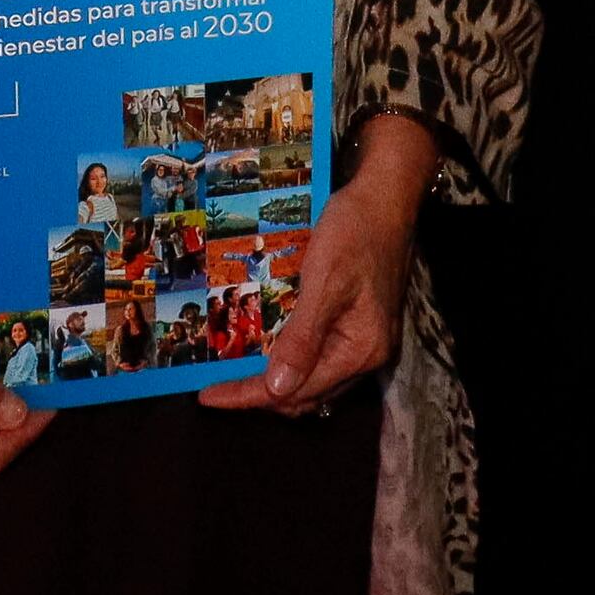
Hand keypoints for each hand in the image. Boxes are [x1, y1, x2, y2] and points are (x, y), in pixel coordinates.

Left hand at [209, 108, 439, 416]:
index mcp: (361, 350)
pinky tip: (267, 351)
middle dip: (260, 394)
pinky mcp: (360, 328)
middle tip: (216, 386)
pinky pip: (321, 359)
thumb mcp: (324, 280)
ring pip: (313, 381)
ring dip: (275, 381)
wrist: (385, 197)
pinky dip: (292, 361)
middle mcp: (367, 356)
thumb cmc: (354, 232)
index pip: (297, 390)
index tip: (209, 397)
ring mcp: (366, 343)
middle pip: (306, 394)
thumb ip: (303, 337)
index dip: (250, 396)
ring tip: (233, 374)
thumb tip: (277, 389)